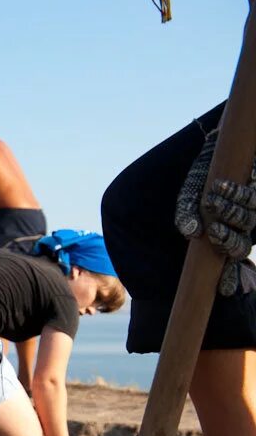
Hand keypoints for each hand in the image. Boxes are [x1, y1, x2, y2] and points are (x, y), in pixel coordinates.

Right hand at [174, 130, 255, 295]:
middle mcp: (245, 222)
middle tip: (212, 230)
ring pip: (248, 220)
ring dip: (229, 212)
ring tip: (213, 197)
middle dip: (227, 239)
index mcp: (228, 230)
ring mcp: (255, 206)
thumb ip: (186, 214)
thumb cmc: (206, 173)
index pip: (231, 258)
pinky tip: (223, 186)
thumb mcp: (189, 196)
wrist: (223, 144)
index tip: (224, 291)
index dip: (229, 277)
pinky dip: (237, 193)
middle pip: (241, 244)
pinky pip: (253, 196)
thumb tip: (190, 232)